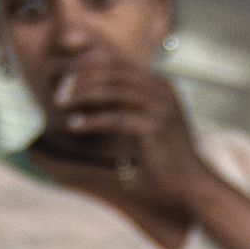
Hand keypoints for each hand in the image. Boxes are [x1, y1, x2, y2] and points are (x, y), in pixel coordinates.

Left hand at [43, 43, 211, 197]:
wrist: (190, 185)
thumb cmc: (162, 158)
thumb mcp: (142, 124)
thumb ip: (123, 106)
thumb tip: (87, 96)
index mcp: (160, 86)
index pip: (118, 63)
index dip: (88, 65)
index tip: (64, 78)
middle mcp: (163, 90)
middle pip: (113, 72)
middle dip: (82, 79)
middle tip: (59, 94)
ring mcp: (162, 107)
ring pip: (113, 90)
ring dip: (83, 95)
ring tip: (62, 105)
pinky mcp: (157, 127)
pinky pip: (116, 117)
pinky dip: (91, 120)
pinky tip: (74, 125)